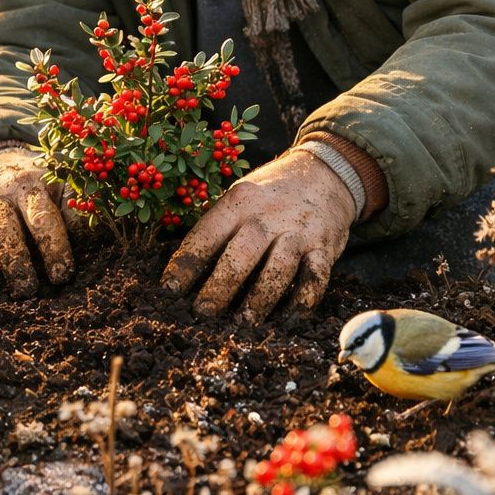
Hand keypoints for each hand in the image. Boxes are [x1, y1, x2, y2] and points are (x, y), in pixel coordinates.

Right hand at [0, 147, 73, 296]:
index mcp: (31, 187)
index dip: (53, 247)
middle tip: (28, 291)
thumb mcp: (62, 186)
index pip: (41, 217)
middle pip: (3, 232)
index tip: (62, 275)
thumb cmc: (39, 188)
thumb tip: (97, 237)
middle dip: (15, 264)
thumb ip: (79, 209)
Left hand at [161, 148, 355, 320]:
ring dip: (260, 298)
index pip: (208, 234)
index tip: (170, 289)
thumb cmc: (271, 194)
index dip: (187, 263)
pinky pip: (314, 278)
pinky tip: (287, 318)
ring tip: (244, 322)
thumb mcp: (242, 195)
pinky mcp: (324, 247)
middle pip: (241, 253)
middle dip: (220, 286)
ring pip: (278, 268)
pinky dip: (301, 301)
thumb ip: (219, 224)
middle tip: (203, 312)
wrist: (325, 173)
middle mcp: (269, 215)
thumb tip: (185, 265)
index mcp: (240, 200)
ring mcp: (299, 231)